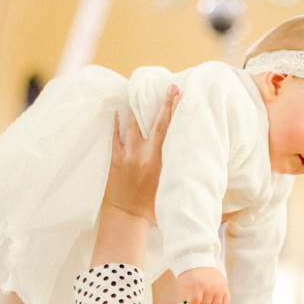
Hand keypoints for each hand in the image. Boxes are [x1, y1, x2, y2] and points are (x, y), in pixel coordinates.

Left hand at [102, 85, 179, 223]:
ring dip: (137, 109)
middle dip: (163, 103)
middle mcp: (144, 155)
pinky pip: (114, 136)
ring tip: (140, 93)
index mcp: (160, 162)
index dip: (175, 111)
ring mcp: (128, 155)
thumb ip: (175, 168)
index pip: (169, 130)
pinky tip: (117, 110)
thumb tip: (188, 156)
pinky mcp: (115, 159)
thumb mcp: (169, 186)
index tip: (180, 94)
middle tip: (169, 86)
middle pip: (155, 123)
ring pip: (133, 125)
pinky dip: (116, 123)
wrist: (126, 217)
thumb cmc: (151, 206)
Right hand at [177, 267, 230, 303]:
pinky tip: (190, 293)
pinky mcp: (195, 290)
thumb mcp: (215, 280)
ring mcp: (207, 289)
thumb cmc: (202, 271)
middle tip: (200, 299)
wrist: (191, 258)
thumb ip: (218, 293)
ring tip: (194, 294)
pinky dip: (191, 301)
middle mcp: (217, 288)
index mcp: (223, 285)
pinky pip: (195, 303)